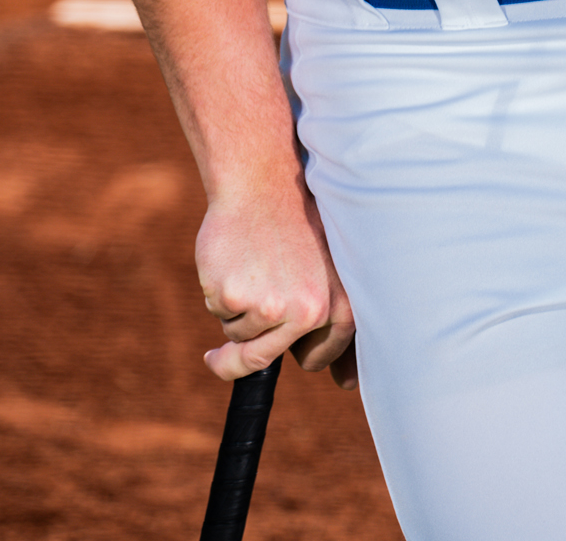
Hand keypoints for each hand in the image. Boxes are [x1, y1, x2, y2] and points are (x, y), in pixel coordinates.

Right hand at [196, 173, 356, 386]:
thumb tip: (347, 384)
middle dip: (235, 362)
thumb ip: (338, 323)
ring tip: (249, 263)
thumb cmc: (298, 225)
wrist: (263, 181)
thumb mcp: (330, 271)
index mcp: (338, 309)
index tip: (283, 342)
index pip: (317, 360)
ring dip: (235, 308)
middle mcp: (307, 315)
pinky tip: (231, 258)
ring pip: (238, 334)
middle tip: (217, 358)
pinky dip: (217, 291)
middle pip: (262, 359)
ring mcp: (269, 308)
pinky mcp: (234, 297)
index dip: (298, 353)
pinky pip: (218, 312)